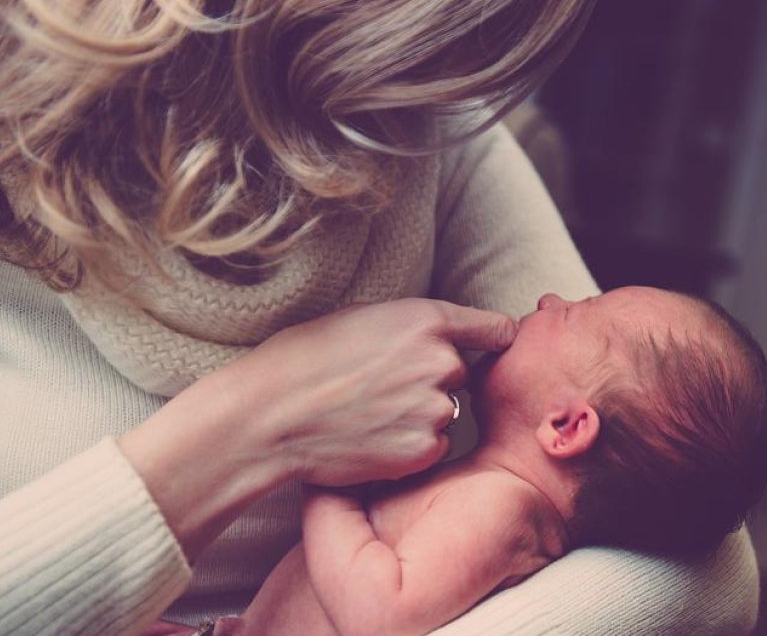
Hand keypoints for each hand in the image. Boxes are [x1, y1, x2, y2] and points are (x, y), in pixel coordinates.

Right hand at [119, 298, 514, 559]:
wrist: (270, 417)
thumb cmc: (302, 359)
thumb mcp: (360, 316)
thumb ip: (410, 324)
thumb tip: (438, 332)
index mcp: (426, 319)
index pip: (494, 327)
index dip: (495, 337)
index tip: (496, 344)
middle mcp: (441, 361)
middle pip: (459, 372)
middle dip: (432, 380)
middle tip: (383, 387)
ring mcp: (434, 408)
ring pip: (446, 411)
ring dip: (421, 415)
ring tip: (370, 414)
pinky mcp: (423, 449)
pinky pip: (433, 446)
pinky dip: (411, 446)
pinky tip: (372, 439)